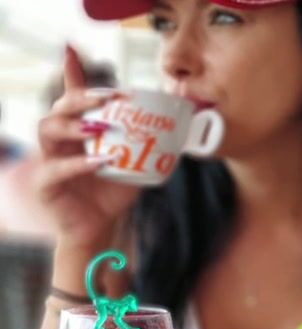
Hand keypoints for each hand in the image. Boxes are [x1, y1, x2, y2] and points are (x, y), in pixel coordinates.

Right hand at [36, 45, 139, 247]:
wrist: (101, 229)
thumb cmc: (113, 195)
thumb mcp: (134, 166)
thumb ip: (147, 147)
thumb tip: (181, 131)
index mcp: (77, 131)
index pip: (71, 98)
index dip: (71, 74)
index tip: (74, 52)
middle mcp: (59, 141)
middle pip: (59, 108)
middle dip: (82, 98)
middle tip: (108, 97)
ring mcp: (48, 160)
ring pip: (48, 130)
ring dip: (74, 126)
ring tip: (98, 128)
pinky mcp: (46, 185)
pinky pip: (55, 169)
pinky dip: (77, 164)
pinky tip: (99, 161)